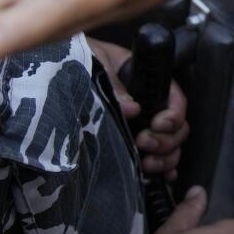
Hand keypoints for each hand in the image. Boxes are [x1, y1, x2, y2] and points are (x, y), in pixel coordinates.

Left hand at [90, 37, 190, 178]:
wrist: (55, 71)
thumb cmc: (78, 58)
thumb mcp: (96, 61)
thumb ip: (114, 83)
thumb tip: (132, 107)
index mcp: (145, 81)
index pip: (175, 98)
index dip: (173, 115)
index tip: (157, 124)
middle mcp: (149, 104)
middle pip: (177, 127)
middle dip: (166, 141)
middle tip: (144, 144)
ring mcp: (143, 125)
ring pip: (172, 146)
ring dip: (166, 158)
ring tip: (147, 164)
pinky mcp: (131, 143)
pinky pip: (159, 158)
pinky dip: (163, 169)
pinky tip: (159, 176)